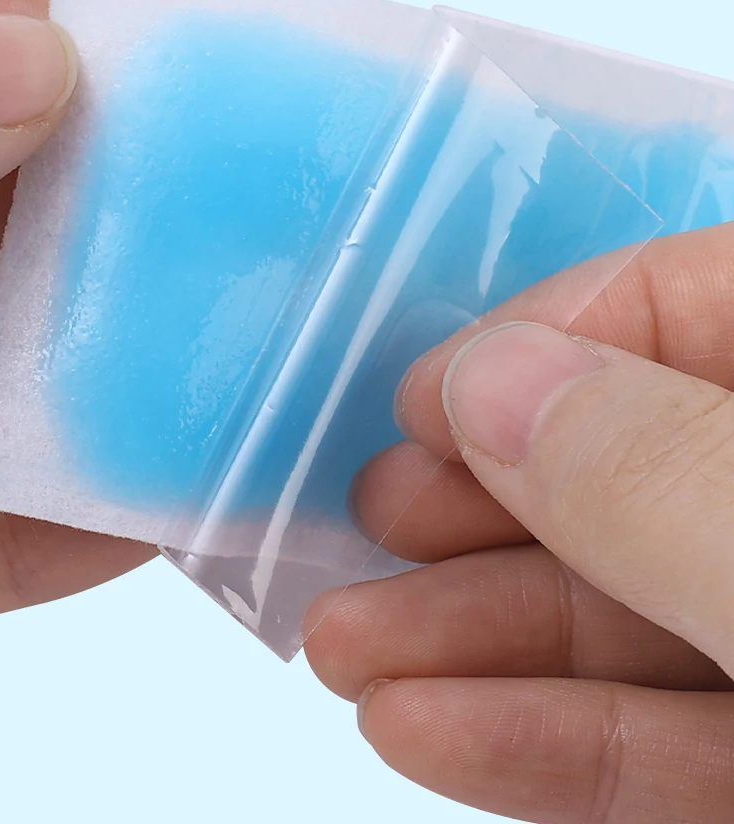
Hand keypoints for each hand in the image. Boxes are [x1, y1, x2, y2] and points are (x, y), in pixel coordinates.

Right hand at [305, 222, 733, 822]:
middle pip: (639, 463)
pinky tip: (419, 726)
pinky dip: (549, 739)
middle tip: (364, 517)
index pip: (696, 294)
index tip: (420, 399)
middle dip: (485, 501)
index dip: (548, 336)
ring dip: (477, 634)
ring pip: (639, 610)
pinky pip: (674, 742)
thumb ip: (667, 471)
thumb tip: (493, 381)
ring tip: (343, 642)